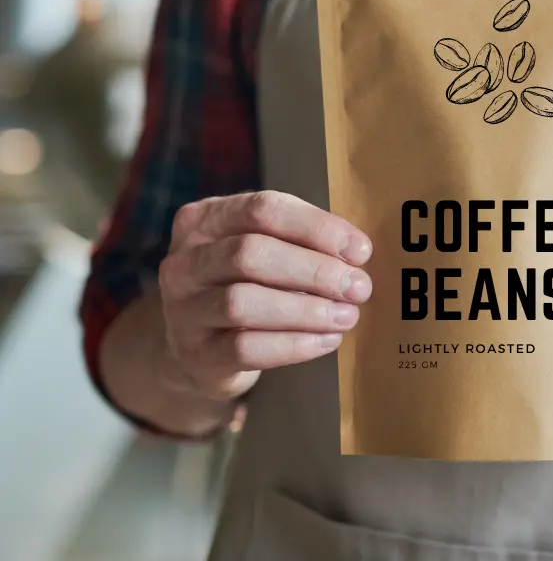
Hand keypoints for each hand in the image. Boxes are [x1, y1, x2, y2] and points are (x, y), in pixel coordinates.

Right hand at [158, 191, 371, 402]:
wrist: (199, 349)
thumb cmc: (247, 285)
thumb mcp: (263, 250)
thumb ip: (301, 241)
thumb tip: (356, 252)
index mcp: (205, 219)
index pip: (263, 209)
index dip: (316, 227)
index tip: (359, 249)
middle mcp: (185, 260)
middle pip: (251, 254)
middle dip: (314, 270)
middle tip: (359, 287)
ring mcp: (182, 310)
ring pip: (243, 302)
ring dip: (306, 309)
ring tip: (347, 315)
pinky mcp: (194, 354)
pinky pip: (244, 348)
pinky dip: (293, 344)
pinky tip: (326, 340)